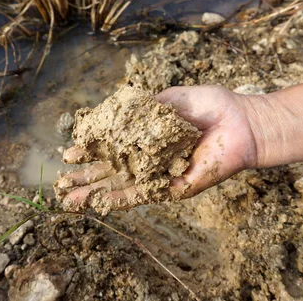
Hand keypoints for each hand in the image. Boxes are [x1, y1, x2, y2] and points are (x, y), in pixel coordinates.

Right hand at [54, 85, 259, 211]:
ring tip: (71, 200)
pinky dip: (123, 199)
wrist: (241, 122)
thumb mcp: (170, 99)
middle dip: (87, 178)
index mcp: (148, 137)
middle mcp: (151, 158)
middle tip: (61, 185)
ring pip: (123, 186)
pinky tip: (103, 203)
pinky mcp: (175, 187)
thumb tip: (114, 114)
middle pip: (113, 171)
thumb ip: (144, 108)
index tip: (69, 153)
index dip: (91, 151)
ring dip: (97, 193)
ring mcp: (162, 174)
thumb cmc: (211, 105)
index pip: (113, 147)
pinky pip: (146, 194)